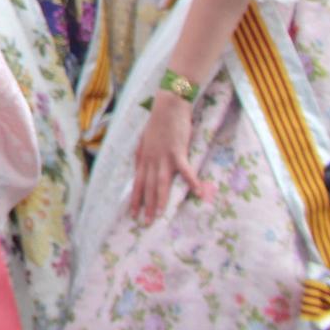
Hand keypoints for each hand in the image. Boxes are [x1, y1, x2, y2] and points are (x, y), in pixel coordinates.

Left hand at [130, 91, 208, 223]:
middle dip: (145, 205)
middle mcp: (150, 160)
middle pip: (146, 186)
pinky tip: (196, 192)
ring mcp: (163, 157)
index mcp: (142, 158)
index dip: (135, 198)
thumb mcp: (144, 140)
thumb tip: (140, 168)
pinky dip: (191, 181)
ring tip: (158, 216)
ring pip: (160, 183)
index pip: (136, 182)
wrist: (167, 106)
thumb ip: (143, 155)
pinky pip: (185, 170)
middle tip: (144, 222)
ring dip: (159, 200)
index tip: (132, 213)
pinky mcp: (177, 151)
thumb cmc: (158, 123)